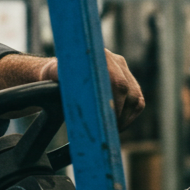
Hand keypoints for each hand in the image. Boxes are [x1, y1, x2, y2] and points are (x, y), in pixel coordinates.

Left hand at [0, 51, 144, 129]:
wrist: (59, 73)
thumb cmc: (53, 77)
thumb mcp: (52, 75)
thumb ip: (57, 75)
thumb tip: (64, 81)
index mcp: (98, 57)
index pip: (117, 84)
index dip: (114, 106)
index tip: (104, 122)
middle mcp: (114, 59)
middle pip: (128, 92)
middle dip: (118, 116)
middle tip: (106, 131)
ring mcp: (123, 68)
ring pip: (136, 98)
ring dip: (124, 118)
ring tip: (109, 130)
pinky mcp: (128, 79)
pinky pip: (137, 101)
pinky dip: (129, 116)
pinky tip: (116, 125)